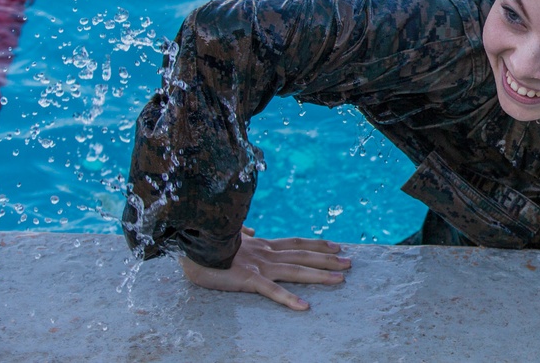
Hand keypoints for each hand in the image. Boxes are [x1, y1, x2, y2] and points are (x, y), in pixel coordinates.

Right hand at [178, 226, 350, 309]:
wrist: (189, 245)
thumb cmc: (205, 243)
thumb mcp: (228, 238)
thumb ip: (243, 235)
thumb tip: (250, 231)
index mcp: (261, 245)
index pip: (296, 243)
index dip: (317, 244)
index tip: (336, 245)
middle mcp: (265, 253)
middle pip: (303, 256)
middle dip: (328, 259)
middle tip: (350, 262)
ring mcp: (258, 266)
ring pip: (295, 271)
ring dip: (319, 275)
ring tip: (340, 279)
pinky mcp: (247, 279)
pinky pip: (271, 291)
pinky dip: (289, 298)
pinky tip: (305, 306)